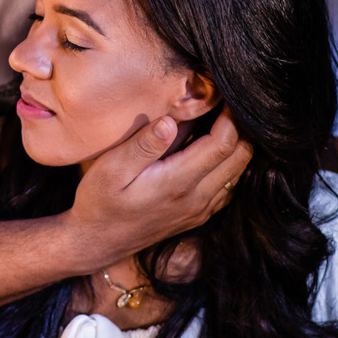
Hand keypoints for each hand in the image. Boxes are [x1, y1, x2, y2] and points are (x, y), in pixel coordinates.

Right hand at [67, 109, 251, 264]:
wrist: (97, 242)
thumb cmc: (99, 201)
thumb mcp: (110, 170)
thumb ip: (142, 146)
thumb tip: (170, 121)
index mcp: (178, 182)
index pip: (223, 144)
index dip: (230, 117)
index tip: (224, 96)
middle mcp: (198, 198)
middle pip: (240, 157)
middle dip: (240, 127)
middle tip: (226, 103)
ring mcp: (201, 209)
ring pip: (238, 172)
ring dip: (237, 144)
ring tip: (220, 120)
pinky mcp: (198, 214)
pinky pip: (228, 185)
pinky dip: (229, 162)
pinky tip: (211, 148)